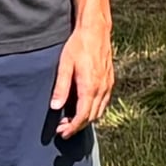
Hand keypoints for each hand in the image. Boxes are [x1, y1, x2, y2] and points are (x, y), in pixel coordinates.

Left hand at [50, 14, 115, 134]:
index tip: (62, 134)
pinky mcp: (109, 81)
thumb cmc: (78, 46)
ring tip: (71, 120)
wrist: (96, 31)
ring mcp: (107, 85)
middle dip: (78, 126)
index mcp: (90, 87)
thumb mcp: (64, 65)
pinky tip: (83, 107)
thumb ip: (61, 88)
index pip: (82, 116)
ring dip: (86, 119)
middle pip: (92, 116)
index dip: (72, 128)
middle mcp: (101, 88)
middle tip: (63, 129)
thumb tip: (55, 107)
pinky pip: (103, 102)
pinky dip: (94, 110)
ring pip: (99, 111)